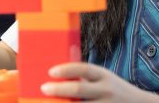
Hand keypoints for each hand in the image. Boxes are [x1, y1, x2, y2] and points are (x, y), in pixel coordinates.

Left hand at [41, 62, 158, 102]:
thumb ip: (86, 77)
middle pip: (80, 88)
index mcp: (104, 76)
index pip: (84, 68)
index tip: (51, 72)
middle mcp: (107, 90)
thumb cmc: (114, 91)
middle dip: (59, 89)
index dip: (67, 69)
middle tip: (44, 88)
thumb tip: (57, 74)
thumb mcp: (104, 79)